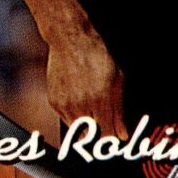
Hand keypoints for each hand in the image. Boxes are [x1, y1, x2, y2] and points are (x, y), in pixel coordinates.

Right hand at [45, 20, 128, 139]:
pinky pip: (66, 121)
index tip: (117, 136)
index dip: (114, 137)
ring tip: (92, 108)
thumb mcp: (117, 79)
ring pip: (78, 131)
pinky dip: (74, 116)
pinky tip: (79, 100)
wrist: (71, 40)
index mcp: (101, 100)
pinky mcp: (55, 103)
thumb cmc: (97, 56)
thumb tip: (123, 134)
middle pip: (93, 137)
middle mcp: (83, 106)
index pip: (108, 135)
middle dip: (101, 133)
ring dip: (87, 126)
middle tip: (105, 123)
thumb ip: (119, 110)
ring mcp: (66, 105)